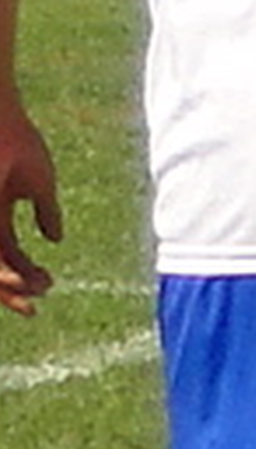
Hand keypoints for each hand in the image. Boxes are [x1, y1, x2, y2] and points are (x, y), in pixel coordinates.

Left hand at [0, 97, 59, 317]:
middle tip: (34, 305)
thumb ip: (47, 212)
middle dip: (12, 291)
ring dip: (5, 284)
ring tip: (30, 292)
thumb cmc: (18, 143)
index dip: (26, 275)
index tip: (49, 286)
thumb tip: (57, 240)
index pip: (9, 256)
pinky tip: (16, 276)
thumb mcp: (40, 182)